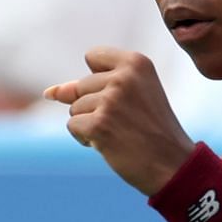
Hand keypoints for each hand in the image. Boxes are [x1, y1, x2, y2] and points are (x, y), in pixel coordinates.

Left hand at [44, 48, 195, 195]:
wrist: (172, 165)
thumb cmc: (150, 130)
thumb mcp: (128, 97)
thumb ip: (89, 86)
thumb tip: (49, 92)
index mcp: (136, 62)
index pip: (92, 56)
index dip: (99, 80)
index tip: (123, 96)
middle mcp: (124, 76)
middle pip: (80, 86)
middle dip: (94, 106)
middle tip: (127, 121)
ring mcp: (111, 100)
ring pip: (75, 108)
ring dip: (91, 124)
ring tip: (122, 133)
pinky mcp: (99, 124)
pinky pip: (73, 126)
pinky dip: (86, 138)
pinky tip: (110, 144)